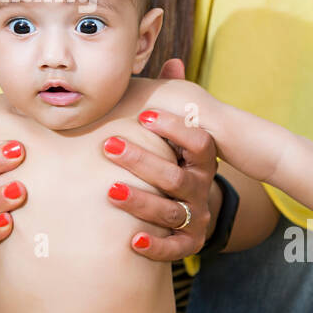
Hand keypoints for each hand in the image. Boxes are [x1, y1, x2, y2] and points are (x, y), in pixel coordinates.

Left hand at [103, 57, 218, 260]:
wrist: (197, 205)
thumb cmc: (177, 160)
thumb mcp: (180, 133)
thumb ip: (174, 100)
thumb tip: (173, 62)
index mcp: (203, 160)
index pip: (198, 143)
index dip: (174, 129)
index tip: (143, 115)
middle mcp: (202, 188)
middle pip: (175, 178)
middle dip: (142, 162)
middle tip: (109, 146)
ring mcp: (196, 217)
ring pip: (170, 213)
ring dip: (140, 202)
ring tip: (110, 190)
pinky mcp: (189, 243)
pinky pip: (175, 250)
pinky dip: (155, 247)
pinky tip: (132, 241)